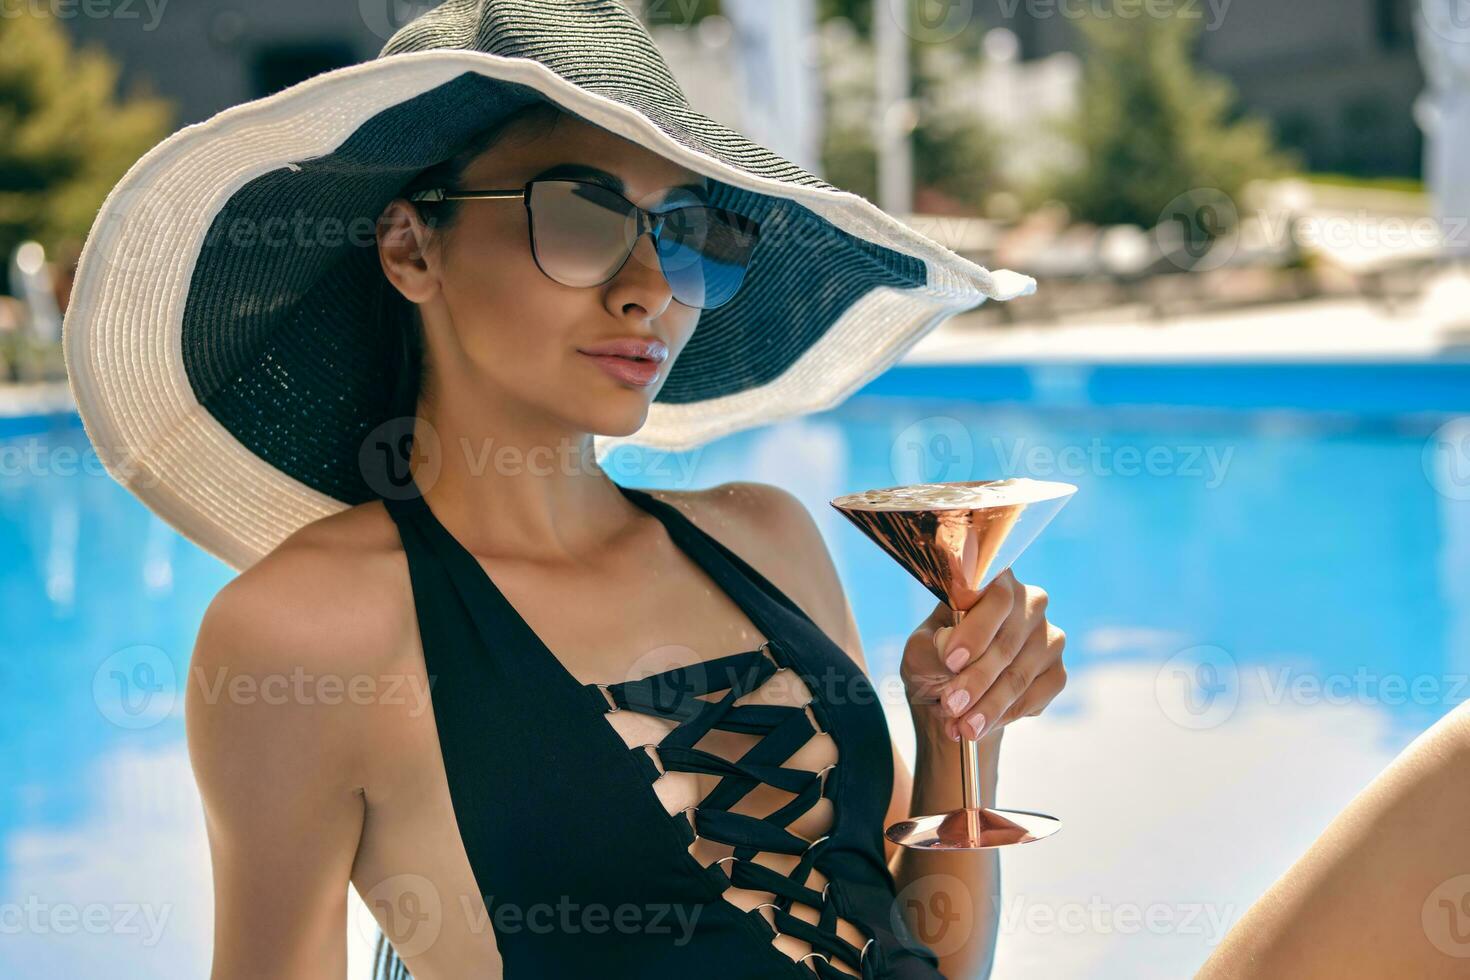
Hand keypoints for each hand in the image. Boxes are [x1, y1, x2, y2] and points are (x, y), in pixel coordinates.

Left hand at [901, 569, 1066, 743]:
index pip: (997, 598)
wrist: (953, 697)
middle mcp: (1029, 605)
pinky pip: (1036, 697)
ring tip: (963, 726)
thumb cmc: (935, 660)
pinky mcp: (1056, 673)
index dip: (976, 631)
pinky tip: (982, 724)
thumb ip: (932, 646)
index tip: (951, 661)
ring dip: (989, 705)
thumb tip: (949, 646)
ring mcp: (1048, 639)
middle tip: (952, 705)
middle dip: (977, 680)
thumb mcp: (920, 652)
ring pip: (1020, 675)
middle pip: (1008, 643)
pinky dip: (1005, 715)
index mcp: (994, 585)